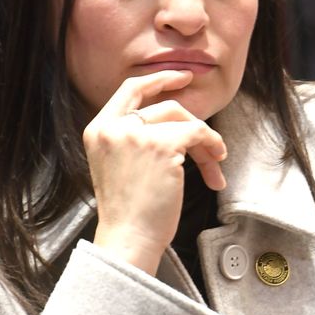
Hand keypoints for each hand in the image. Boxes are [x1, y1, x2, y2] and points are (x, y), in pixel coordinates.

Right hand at [84, 71, 227, 273]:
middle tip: (211, 146)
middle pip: (165, 106)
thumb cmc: (129, 211)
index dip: (159, 79)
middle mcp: (114, 127)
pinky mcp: (162, 146)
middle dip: (192, 123)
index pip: (130, 88)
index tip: (183, 77)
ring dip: (205, 142)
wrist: (128, 237)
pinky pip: (198, 133)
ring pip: (184, 120)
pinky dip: (212, 146)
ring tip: (215, 163)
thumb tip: (174, 123)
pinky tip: (216, 167)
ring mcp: (137, 134)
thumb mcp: (118, 164)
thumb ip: (132, 138)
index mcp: (98, 129)